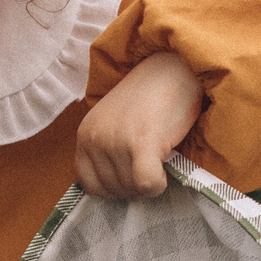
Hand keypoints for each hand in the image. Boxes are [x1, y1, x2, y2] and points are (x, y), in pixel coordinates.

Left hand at [76, 51, 203, 197]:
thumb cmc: (152, 98)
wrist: (175, 68)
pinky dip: (158, 184)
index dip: (114, 187)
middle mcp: (95, 138)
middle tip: (152, 164)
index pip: (90, 185)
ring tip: (159, 158)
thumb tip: (121, 192)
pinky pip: (146, 184)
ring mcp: (116, 140)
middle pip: (113, 190)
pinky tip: (165, 169)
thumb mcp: (116, 125)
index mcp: (85, 134)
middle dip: (135, 186)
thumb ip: (108, 153)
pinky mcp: (141, 142)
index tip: (133, 174)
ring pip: (131, 189)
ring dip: (149, 183)